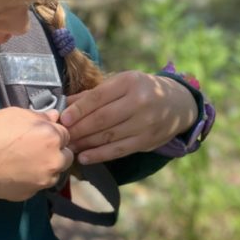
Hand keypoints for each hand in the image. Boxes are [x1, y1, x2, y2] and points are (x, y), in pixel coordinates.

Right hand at [0, 107, 72, 201]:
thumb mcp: (15, 114)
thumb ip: (39, 116)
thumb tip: (53, 117)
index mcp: (52, 138)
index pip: (66, 134)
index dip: (52, 132)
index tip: (40, 133)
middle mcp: (54, 162)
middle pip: (66, 157)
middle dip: (55, 152)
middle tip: (35, 148)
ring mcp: (43, 181)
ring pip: (53, 173)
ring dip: (45, 167)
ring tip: (24, 161)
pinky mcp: (30, 194)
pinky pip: (37, 184)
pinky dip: (31, 179)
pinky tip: (15, 172)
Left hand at [60, 71, 197, 163]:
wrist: (178, 103)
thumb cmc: (140, 90)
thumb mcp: (120, 83)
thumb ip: (93, 94)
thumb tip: (64, 104)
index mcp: (129, 82)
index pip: (98, 97)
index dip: (78, 109)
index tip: (62, 118)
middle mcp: (139, 102)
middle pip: (102, 118)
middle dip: (78, 128)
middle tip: (61, 135)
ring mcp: (145, 123)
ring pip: (109, 136)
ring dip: (85, 143)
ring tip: (68, 147)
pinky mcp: (147, 141)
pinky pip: (119, 150)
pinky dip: (100, 155)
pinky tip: (84, 157)